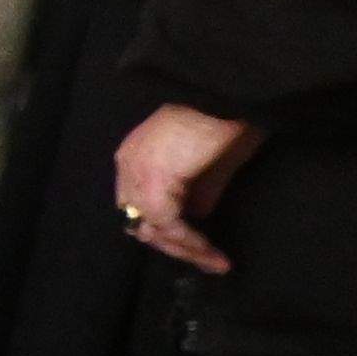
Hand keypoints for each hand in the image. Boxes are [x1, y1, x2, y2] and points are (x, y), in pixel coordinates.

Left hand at [112, 99, 258, 274]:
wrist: (228, 94)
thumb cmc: (225, 120)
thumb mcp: (212, 163)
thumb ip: (200, 191)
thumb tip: (198, 215)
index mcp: (136, 157)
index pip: (140, 205)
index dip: (167, 230)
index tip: (200, 247)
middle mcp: (128, 165)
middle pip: (140, 220)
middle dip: (174, 245)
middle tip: (207, 261)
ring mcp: (137, 172)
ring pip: (151, 227)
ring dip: (184, 248)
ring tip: (214, 262)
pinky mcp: (153, 180)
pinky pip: (166, 223)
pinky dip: (189, 241)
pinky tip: (211, 251)